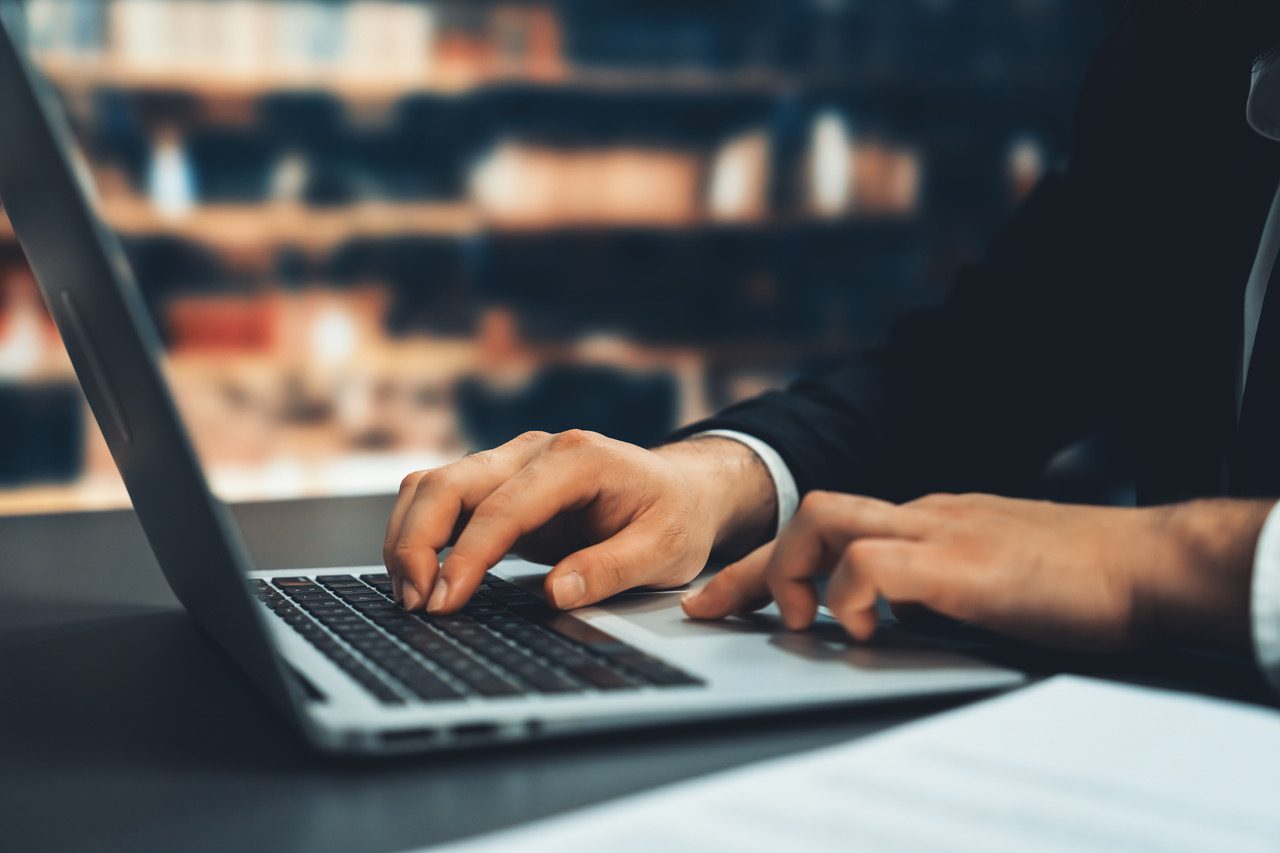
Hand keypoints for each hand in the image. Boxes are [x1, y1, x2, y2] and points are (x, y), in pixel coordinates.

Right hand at [384, 431, 776, 613]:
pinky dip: (420, 533)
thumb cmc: (675, 517)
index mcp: (578, 459)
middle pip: (450, 483)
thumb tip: (557, 594)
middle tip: (416, 604)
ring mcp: (513, 464)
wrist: (683, 491)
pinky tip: (420, 574)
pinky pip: (443, 499)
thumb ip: (611, 569)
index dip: (468, 556)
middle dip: (418, 542)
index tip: (447, 602)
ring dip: (409, 537)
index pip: (503, 507)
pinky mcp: (501, 485)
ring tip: (411, 596)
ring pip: (433, 485)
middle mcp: (536, 452)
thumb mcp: (664, 550)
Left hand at [683, 492, 1273, 652]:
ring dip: (791, 572)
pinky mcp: (961, 563)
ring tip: (796, 621)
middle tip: (712, 610)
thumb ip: (939, 588)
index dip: (770, 562)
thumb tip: (895, 620)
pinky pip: (874, 562)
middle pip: (812, 513)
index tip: (727, 596)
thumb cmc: (1082, 579)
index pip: (831, 527)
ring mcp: (941, 532)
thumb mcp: (992, 579)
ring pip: (826, 519)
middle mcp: (925, 515)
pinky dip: (850, 596)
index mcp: (929, 520)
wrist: (1151, 565)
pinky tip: (864, 629)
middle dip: (752, 565)